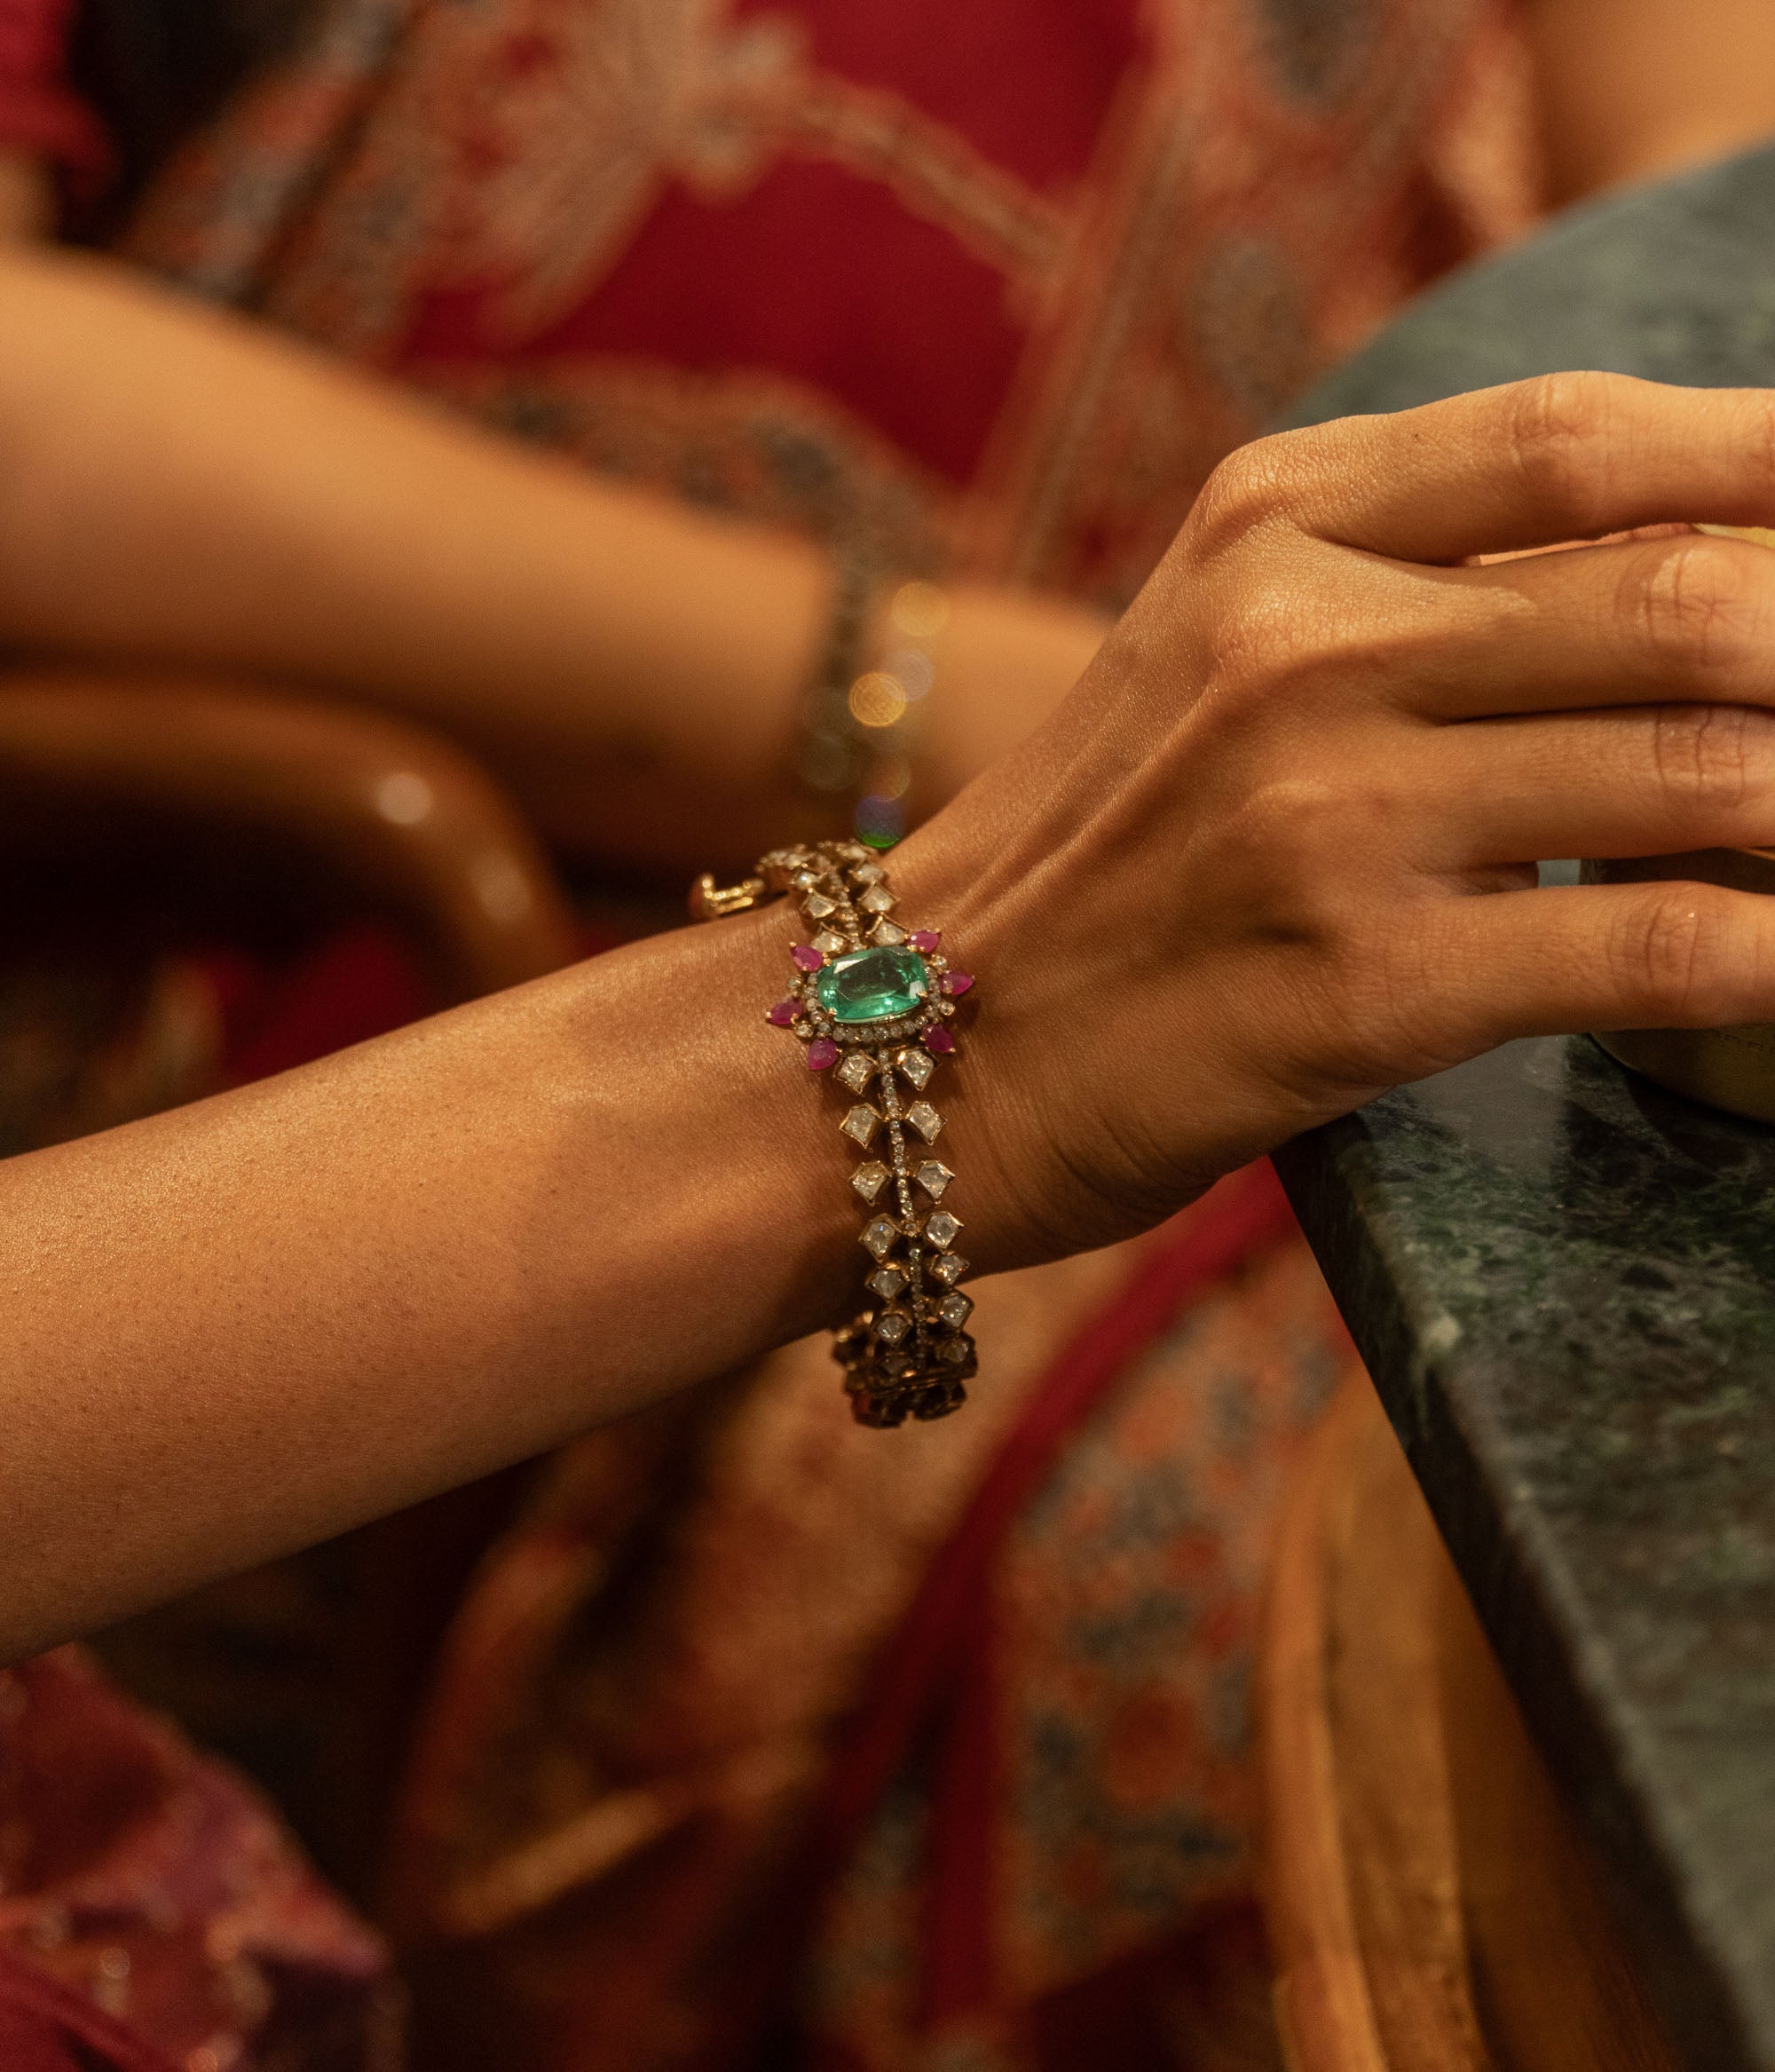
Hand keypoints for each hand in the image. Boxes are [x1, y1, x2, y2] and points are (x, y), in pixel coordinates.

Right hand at [897, 375, 1774, 1264]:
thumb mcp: (1210, 652)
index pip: (1572, 440)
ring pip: (1698, 772)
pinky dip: (1764, 950)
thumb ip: (1406, 585)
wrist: (922, 1039)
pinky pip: (1648, 948)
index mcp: (1265, 530)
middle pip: (1680, 601)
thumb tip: (1684, 570)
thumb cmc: (1099, 849)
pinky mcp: (1359, 985)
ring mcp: (1327, 815)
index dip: (1760, 457)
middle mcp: (1299, 646)